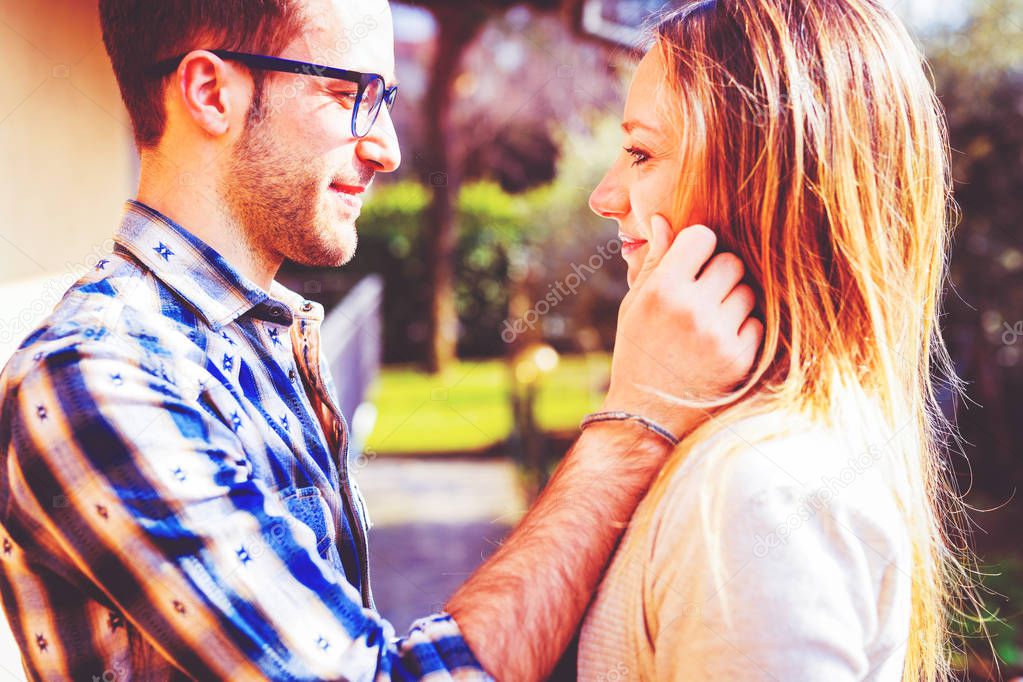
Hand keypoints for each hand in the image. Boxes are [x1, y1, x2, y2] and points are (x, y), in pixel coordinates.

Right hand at [602, 215, 763, 437]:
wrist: (646, 416)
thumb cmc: (637, 352)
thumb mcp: (635, 306)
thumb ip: (654, 261)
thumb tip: (663, 219)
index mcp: (663, 290)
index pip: (701, 237)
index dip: (698, 247)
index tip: (692, 263)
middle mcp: (692, 309)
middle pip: (731, 261)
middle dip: (719, 273)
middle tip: (704, 294)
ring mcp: (720, 335)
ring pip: (748, 291)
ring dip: (734, 301)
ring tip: (711, 321)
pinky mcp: (741, 358)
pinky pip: (757, 323)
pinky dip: (743, 329)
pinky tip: (720, 343)